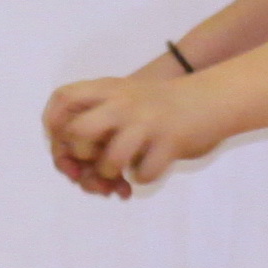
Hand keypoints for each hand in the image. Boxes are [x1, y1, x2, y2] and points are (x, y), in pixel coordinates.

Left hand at [43, 69, 210, 196]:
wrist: (214, 97)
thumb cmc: (165, 104)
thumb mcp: (127, 95)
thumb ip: (100, 118)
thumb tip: (76, 170)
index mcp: (110, 88)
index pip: (63, 99)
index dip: (53, 125)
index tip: (63, 142)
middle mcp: (124, 102)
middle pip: (77, 132)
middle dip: (79, 155)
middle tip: (93, 160)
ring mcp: (148, 122)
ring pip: (110, 160)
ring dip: (110, 174)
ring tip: (121, 173)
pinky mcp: (171, 141)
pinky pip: (143, 173)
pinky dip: (142, 178)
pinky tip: (148, 169)